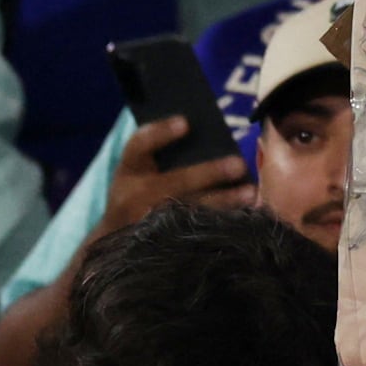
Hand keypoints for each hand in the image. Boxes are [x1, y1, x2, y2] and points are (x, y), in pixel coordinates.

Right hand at [100, 115, 248, 236]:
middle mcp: (133, 195)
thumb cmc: (139, 193)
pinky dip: (220, 223)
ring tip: (250, 193)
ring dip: (223, 201)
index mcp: (129, 169)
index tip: (185, 122)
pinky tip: (244, 217)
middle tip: (238, 164)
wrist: (115, 239)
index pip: (139, 145)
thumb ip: (165, 156)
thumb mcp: (140, 172)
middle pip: (175, 181)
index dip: (160, 133)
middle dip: (209, 173)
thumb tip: (213, 139)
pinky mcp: (161, 243)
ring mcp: (146, 222)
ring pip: (190, 210)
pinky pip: (194, 232)